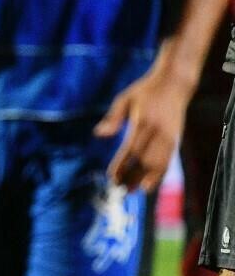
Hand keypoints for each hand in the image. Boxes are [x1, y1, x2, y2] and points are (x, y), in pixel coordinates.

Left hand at [94, 66, 192, 190]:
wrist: (174, 84)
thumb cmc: (145, 91)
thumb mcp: (125, 99)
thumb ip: (113, 118)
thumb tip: (98, 135)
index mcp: (143, 121)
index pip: (131, 149)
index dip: (122, 165)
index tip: (112, 177)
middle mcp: (158, 132)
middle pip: (145, 161)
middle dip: (132, 176)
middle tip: (120, 189)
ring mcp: (170, 137)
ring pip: (158, 164)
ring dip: (145, 179)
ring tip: (132, 190)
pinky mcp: (176, 140)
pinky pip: (168, 162)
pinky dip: (159, 175)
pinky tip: (149, 185)